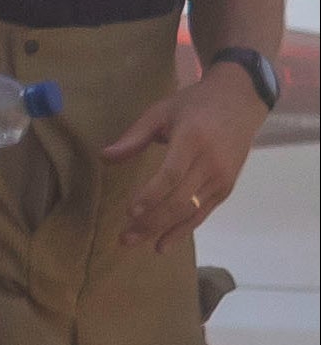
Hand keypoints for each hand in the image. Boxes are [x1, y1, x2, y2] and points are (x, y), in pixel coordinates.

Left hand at [98, 60, 268, 245]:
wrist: (240, 101)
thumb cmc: (195, 105)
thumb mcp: (161, 111)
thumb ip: (134, 136)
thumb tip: (104, 156)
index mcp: (193, 140)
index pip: (171, 174)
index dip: (152, 195)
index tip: (130, 211)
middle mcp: (211, 163)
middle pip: (180, 199)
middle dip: (151, 221)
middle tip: (124, 238)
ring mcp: (222, 178)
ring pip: (191, 210)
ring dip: (163, 230)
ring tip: (136, 242)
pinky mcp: (227, 187)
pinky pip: (204, 213)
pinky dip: (184, 230)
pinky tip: (163, 243)